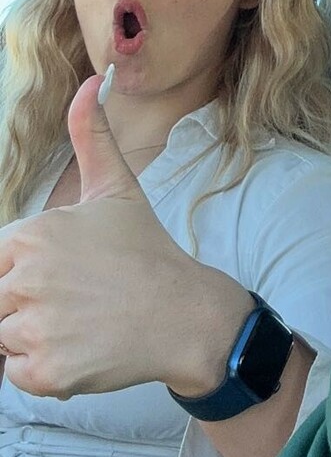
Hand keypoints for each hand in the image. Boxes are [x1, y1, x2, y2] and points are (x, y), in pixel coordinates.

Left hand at [0, 77, 250, 399]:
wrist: (186, 315)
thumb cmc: (146, 253)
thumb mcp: (117, 189)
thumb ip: (92, 135)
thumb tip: (92, 81)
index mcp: (31, 234)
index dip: (26, 272)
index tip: (66, 276)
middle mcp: (27, 278)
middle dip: (29, 307)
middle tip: (78, 302)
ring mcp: (35, 327)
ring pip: (4, 339)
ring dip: (36, 339)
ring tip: (80, 325)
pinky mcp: (45, 372)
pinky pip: (16, 375)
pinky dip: (43, 371)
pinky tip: (82, 349)